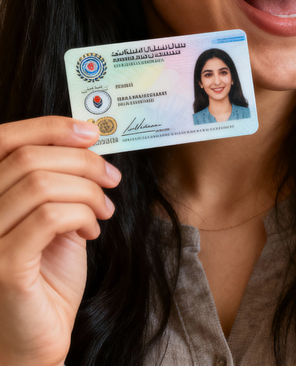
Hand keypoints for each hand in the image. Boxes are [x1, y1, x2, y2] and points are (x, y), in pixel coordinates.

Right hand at [0, 117, 119, 365]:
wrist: (34, 341)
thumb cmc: (44, 277)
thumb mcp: (51, 216)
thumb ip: (56, 180)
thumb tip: (85, 138)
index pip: (2, 140)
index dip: (49, 127)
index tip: (90, 133)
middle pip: (28, 158)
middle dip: (82, 161)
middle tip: (111, 179)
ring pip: (41, 185)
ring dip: (88, 191)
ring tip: (103, 210)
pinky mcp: (2, 267)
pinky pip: (50, 218)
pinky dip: (82, 215)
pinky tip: (91, 231)